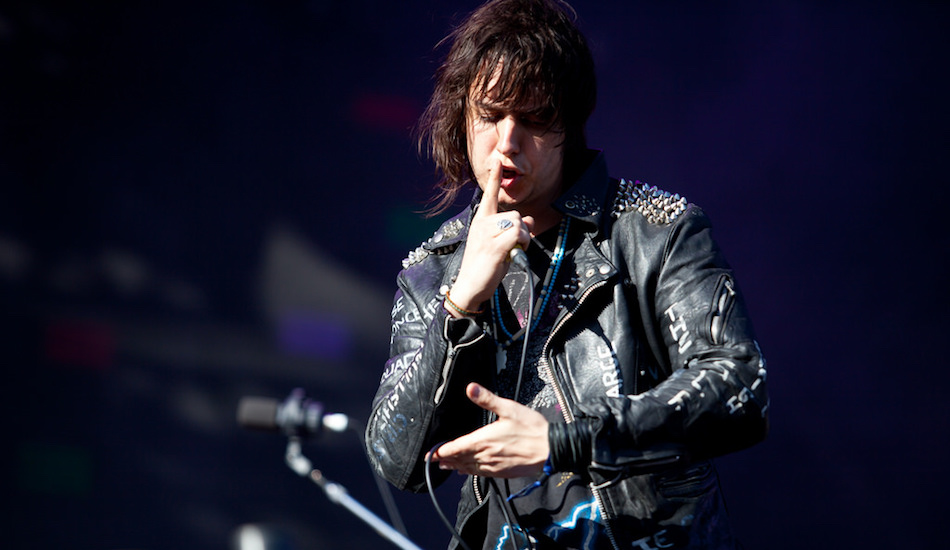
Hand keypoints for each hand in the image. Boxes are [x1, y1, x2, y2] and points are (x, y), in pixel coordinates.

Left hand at [431, 383, 548, 477]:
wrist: (550, 449)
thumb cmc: (532, 429)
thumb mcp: (508, 408)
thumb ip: (487, 399)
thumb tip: (470, 388)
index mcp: (484, 440)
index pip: (456, 447)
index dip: (441, 451)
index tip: (430, 454)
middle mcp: (486, 456)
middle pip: (460, 459)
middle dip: (446, 459)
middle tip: (434, 460)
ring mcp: (494, 466)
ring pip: (469, 468)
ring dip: (456, 466)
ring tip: (447, 466)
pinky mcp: (502, 472)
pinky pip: (481, 474)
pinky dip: (470, 472)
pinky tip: (467, 471)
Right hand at [445, 163, 531, 316]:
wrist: (470, 286)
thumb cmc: (483, 266)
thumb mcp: (499, 245)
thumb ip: (512, 231)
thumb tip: (529, 220)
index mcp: (481, 221)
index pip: (489, 196)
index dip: (494, 178)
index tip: (497, 161)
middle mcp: (482, 223)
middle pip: (515, 214)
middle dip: (522, 231)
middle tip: (512, 247)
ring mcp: (487, 234)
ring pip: (519, 223)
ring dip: (523, 238)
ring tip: (510, 252)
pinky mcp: (495, 245)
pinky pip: (519, 233)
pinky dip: (522, 243)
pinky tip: (513, 253)